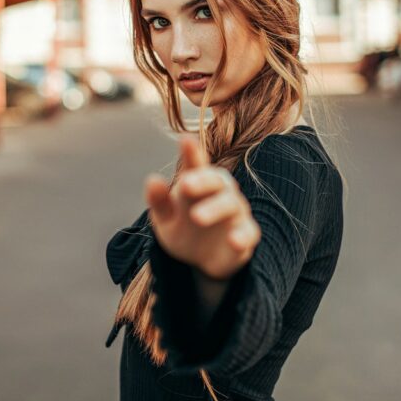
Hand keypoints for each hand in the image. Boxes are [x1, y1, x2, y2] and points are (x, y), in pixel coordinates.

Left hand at [144, 135, 260, 280]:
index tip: (185, 140)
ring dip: (214, 209)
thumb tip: (152, 180)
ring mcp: (235, 212)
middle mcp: (220, 192)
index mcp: (198, 182)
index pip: (195, 164)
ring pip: (230, 204)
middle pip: (216, 180)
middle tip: (185, 185)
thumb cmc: (183, 228)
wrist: (200, 260)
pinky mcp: (246, 234)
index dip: (191, 152)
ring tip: (196, 217)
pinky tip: (233, 241)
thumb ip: (159, 201)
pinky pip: (248, 232)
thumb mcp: (166, 217)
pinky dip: (242, 236)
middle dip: (202, 181)